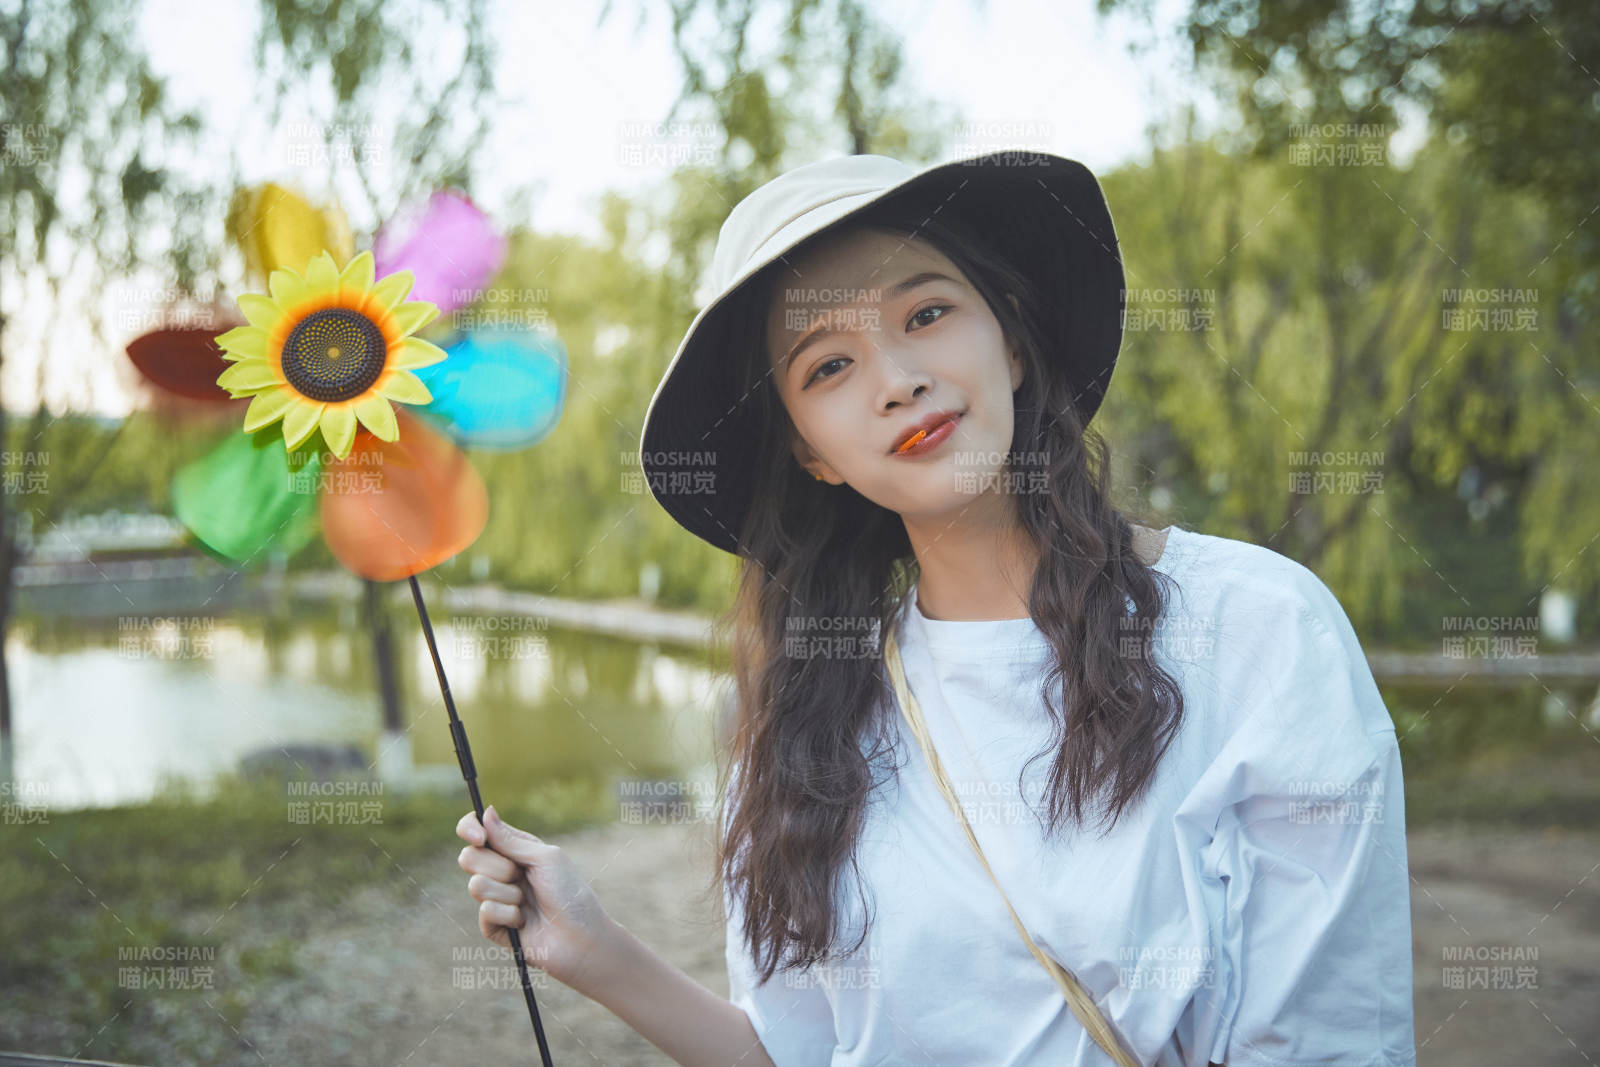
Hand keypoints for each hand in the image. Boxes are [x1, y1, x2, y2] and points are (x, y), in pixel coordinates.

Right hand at [456, 805, 619, 993]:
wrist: (580, 938)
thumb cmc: (570, 894)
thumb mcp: (545, 858)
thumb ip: (510, 840)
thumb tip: (485, 812)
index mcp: (514, 850)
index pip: (478, 831)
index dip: (469, 829)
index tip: (478, 837)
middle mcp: (501, 872)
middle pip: (469, 857)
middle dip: (496, 867)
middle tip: (520, 876)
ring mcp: (496, 899)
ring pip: (476, 885)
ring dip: (507, 893)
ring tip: (527, 903)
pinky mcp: (493, 927)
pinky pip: (485, 912)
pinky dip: (508, 914)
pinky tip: (524, 922)